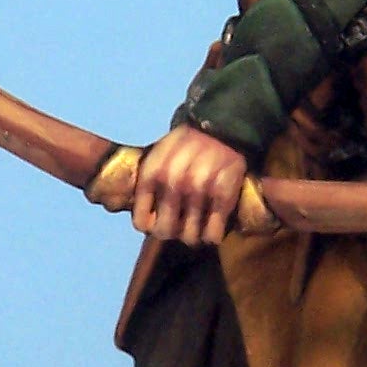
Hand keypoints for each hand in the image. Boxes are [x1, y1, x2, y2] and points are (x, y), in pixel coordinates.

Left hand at [132, 127, 247, 246]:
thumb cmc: (186, 146)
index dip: (149, 226)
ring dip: (194, 234)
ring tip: (198, 223)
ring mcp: (200, 189)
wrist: (222, 128)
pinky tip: (214, 223)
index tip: (158, 221)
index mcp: (153, 172)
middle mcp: (174, 182)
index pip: (142, 222)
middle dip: (172, 232)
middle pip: (165, 232)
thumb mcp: (158, 155)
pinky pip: (213, 234)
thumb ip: (148, 184)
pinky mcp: (224, 195)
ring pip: (190, 237)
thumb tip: (144, 221)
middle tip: (180, 224)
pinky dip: (214, 234)